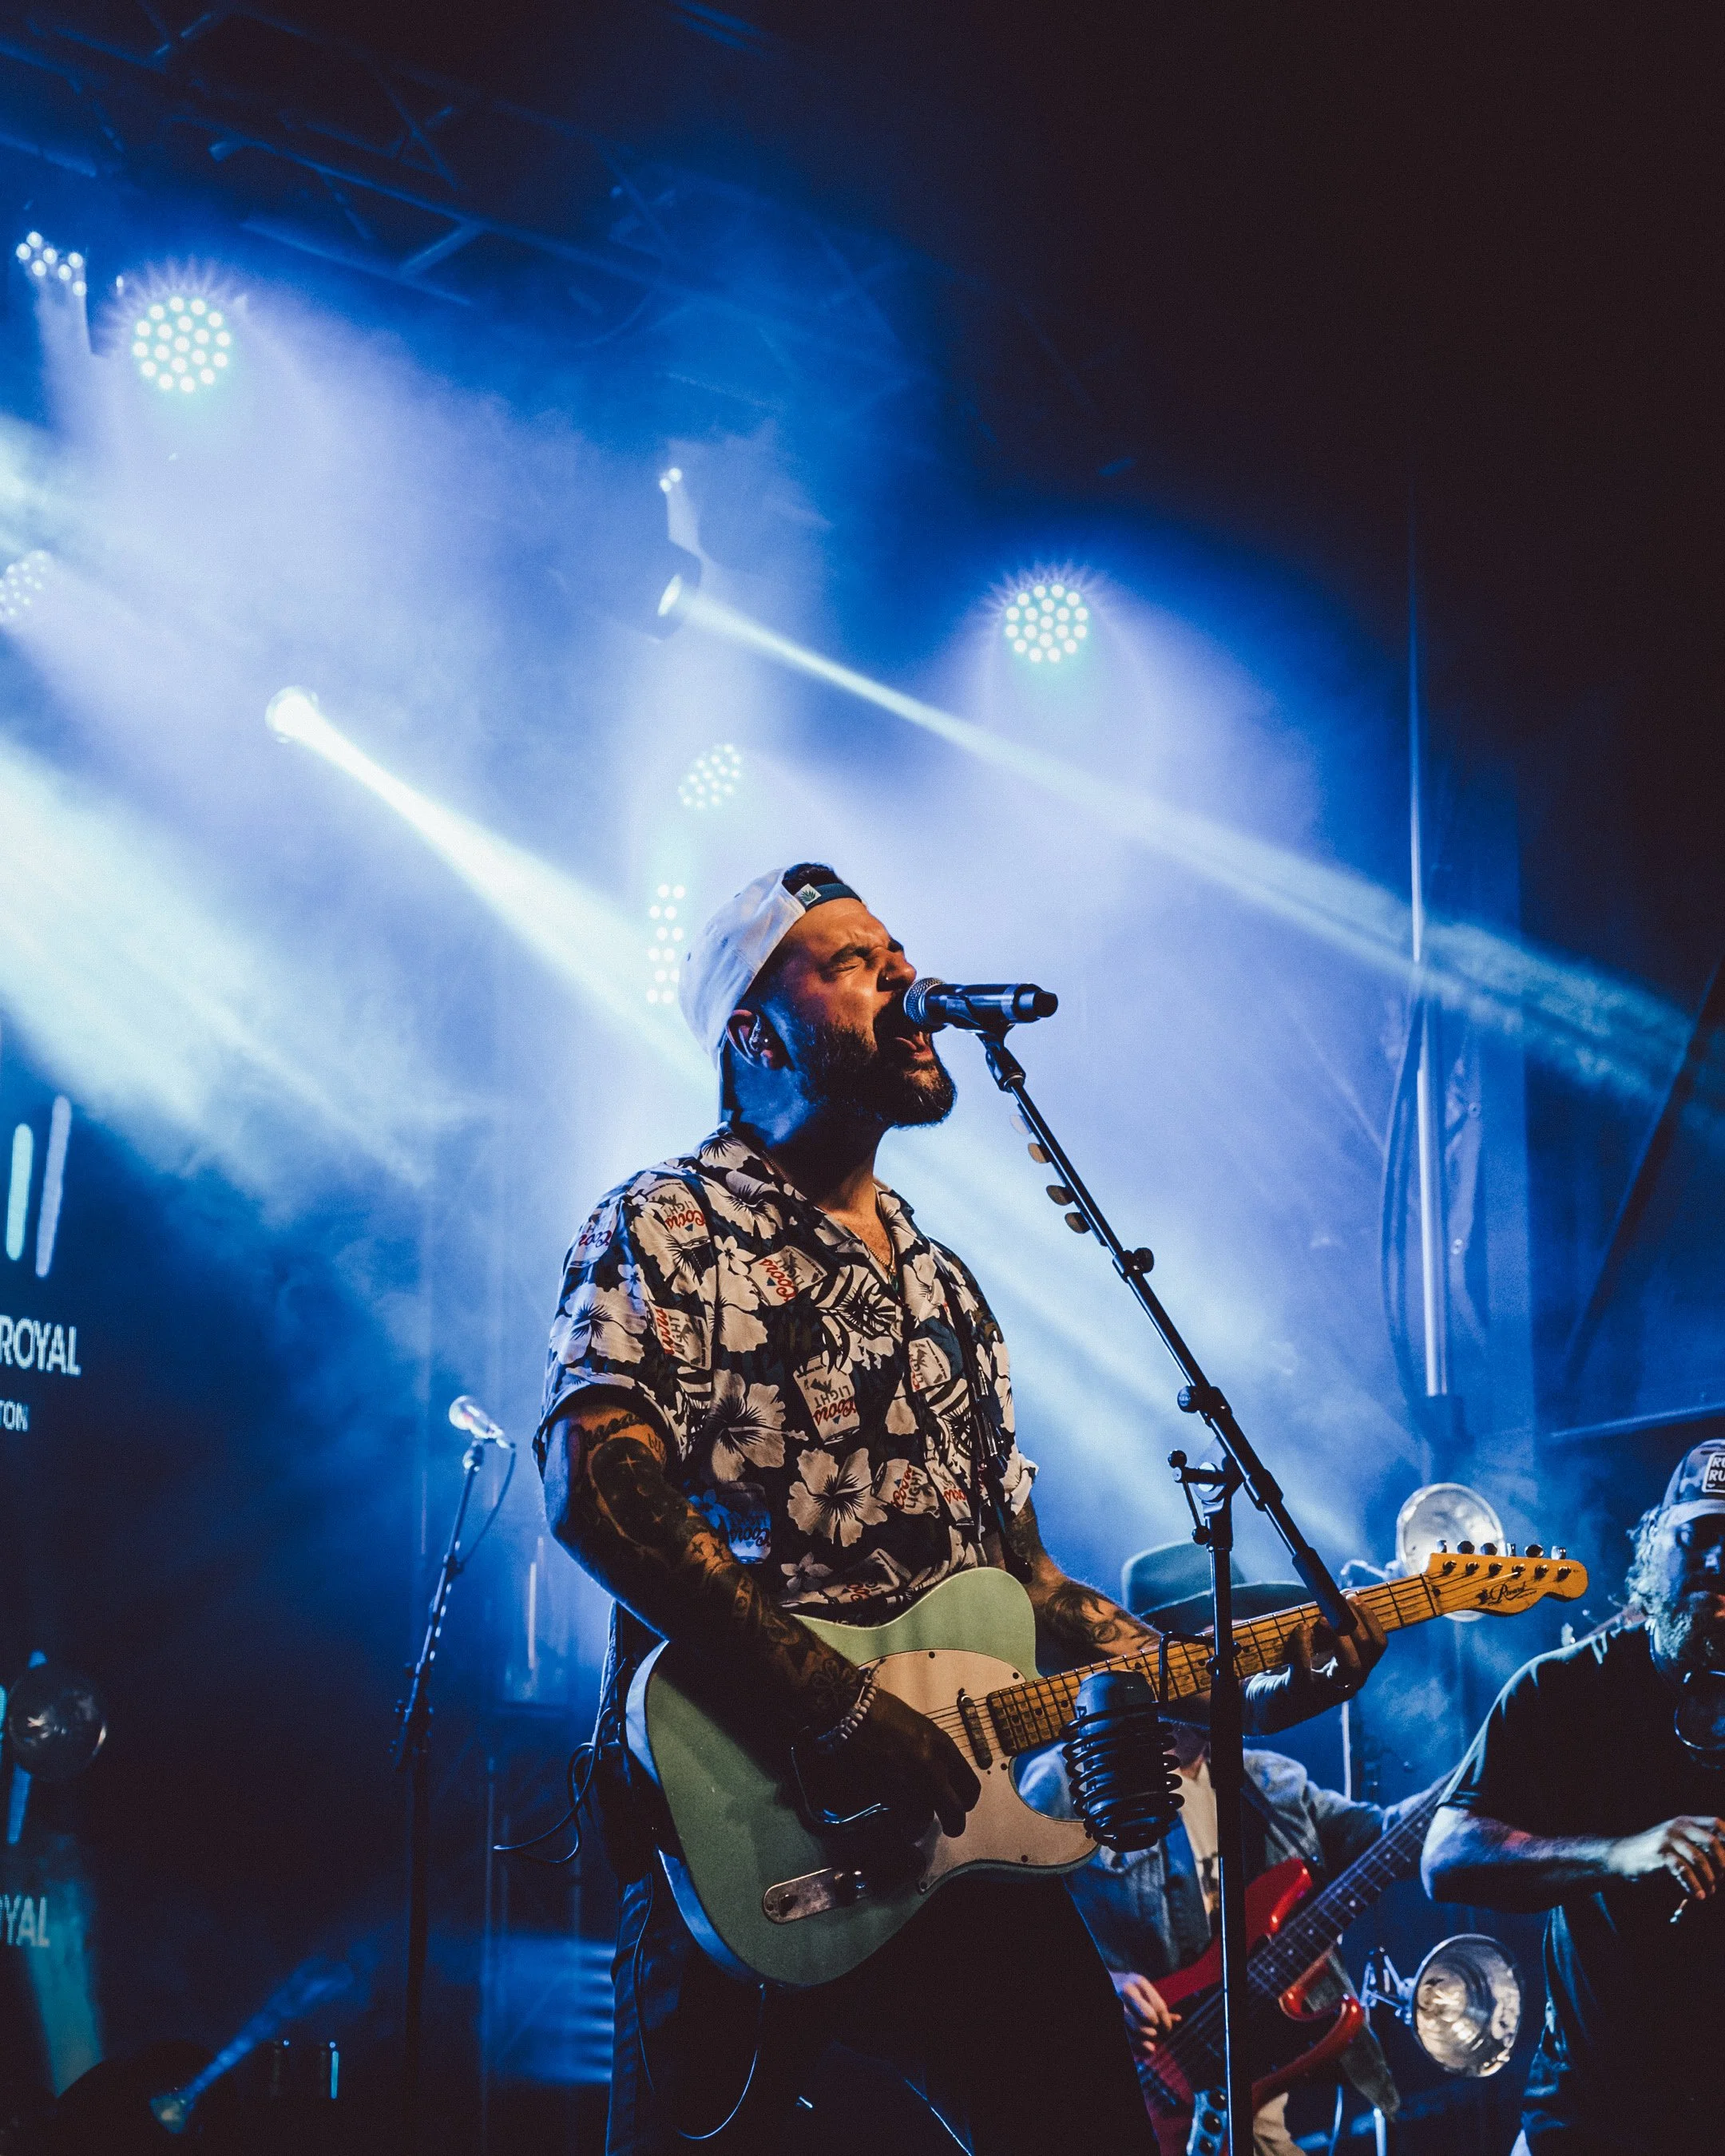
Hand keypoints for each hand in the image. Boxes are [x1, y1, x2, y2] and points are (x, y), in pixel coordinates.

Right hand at [824, 1684, 980, 1838]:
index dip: (966, 1801)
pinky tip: (892, 1812)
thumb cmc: (882, 1711)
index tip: (960, 1806)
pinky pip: (900, 1818)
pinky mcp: (885, 1796)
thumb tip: (939, 1773)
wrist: (850, 1711)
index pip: (970, 1786)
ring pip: (924, 1819)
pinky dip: (898, 1820)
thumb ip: (933, 1752)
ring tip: (910, 1817)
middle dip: (953, 1824)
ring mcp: (909, 1785)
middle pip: (955, 1814)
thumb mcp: (920, 1727)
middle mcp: (932, 1769)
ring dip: (919, 1821)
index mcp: (943, 1747)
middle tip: (948, 1827)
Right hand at [1111, 1969, 1178, 2057]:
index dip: (1166, 2023)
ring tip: (1150, 2043)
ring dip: (1146, 2040)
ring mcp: (1117, 2002)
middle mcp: (1127, 1990)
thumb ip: (1158, 2005)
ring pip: (1137, 2029)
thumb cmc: (1131, 1991)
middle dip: (1156, 2030)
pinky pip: (1127, 2036)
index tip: (1168, 2030)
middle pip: (1149, 2017)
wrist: (1108, 1985)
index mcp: (1138, 1982)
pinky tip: (1146, 2050)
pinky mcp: (1114, 2016)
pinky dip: (1138, 2047)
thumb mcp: (1144, 1992)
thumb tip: (1178, 2019)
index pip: (1159, 2007)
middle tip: (1156, 2035)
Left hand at [1246, 1598, 1387, 1734]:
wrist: (1262, 1698)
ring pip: (1350, 1668)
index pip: (1378, 1645)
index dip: (1371, 1619)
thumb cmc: (1292, 1665)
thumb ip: (1329, 1624)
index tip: (1354, 1596)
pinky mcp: (1296, 1692)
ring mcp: (1323, 1691)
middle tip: (1340, 1602)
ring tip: (1323, 1619)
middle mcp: (1344, 1683)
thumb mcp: (1315, 1644)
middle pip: (1368, 1655)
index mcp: (1353, 1669)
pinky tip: (1300, 1628)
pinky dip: (1303, 1646)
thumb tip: (1342, 1594)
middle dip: (1357, 1625)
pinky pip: (1304, 1671)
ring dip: (1341, 1638)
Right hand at [1609, 1815, 1724, 1900]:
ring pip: (1699, 1859)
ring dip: (1710, 1880)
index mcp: (1686, 1822)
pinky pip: (1683, 1871)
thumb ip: (1697, 1845)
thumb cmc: (1655, 1854)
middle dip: (1723, 1864)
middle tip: (1723, 1880)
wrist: (1622, 1856)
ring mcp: (1668, 1839)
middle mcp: (1678, 1827)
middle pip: (1712, 1841)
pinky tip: (1698, 1895)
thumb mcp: (1676, 1841)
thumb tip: (1724, 1864)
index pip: (1717, 1824)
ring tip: (1710, 1892)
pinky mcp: (1659, 1855)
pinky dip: (1694, 1886)